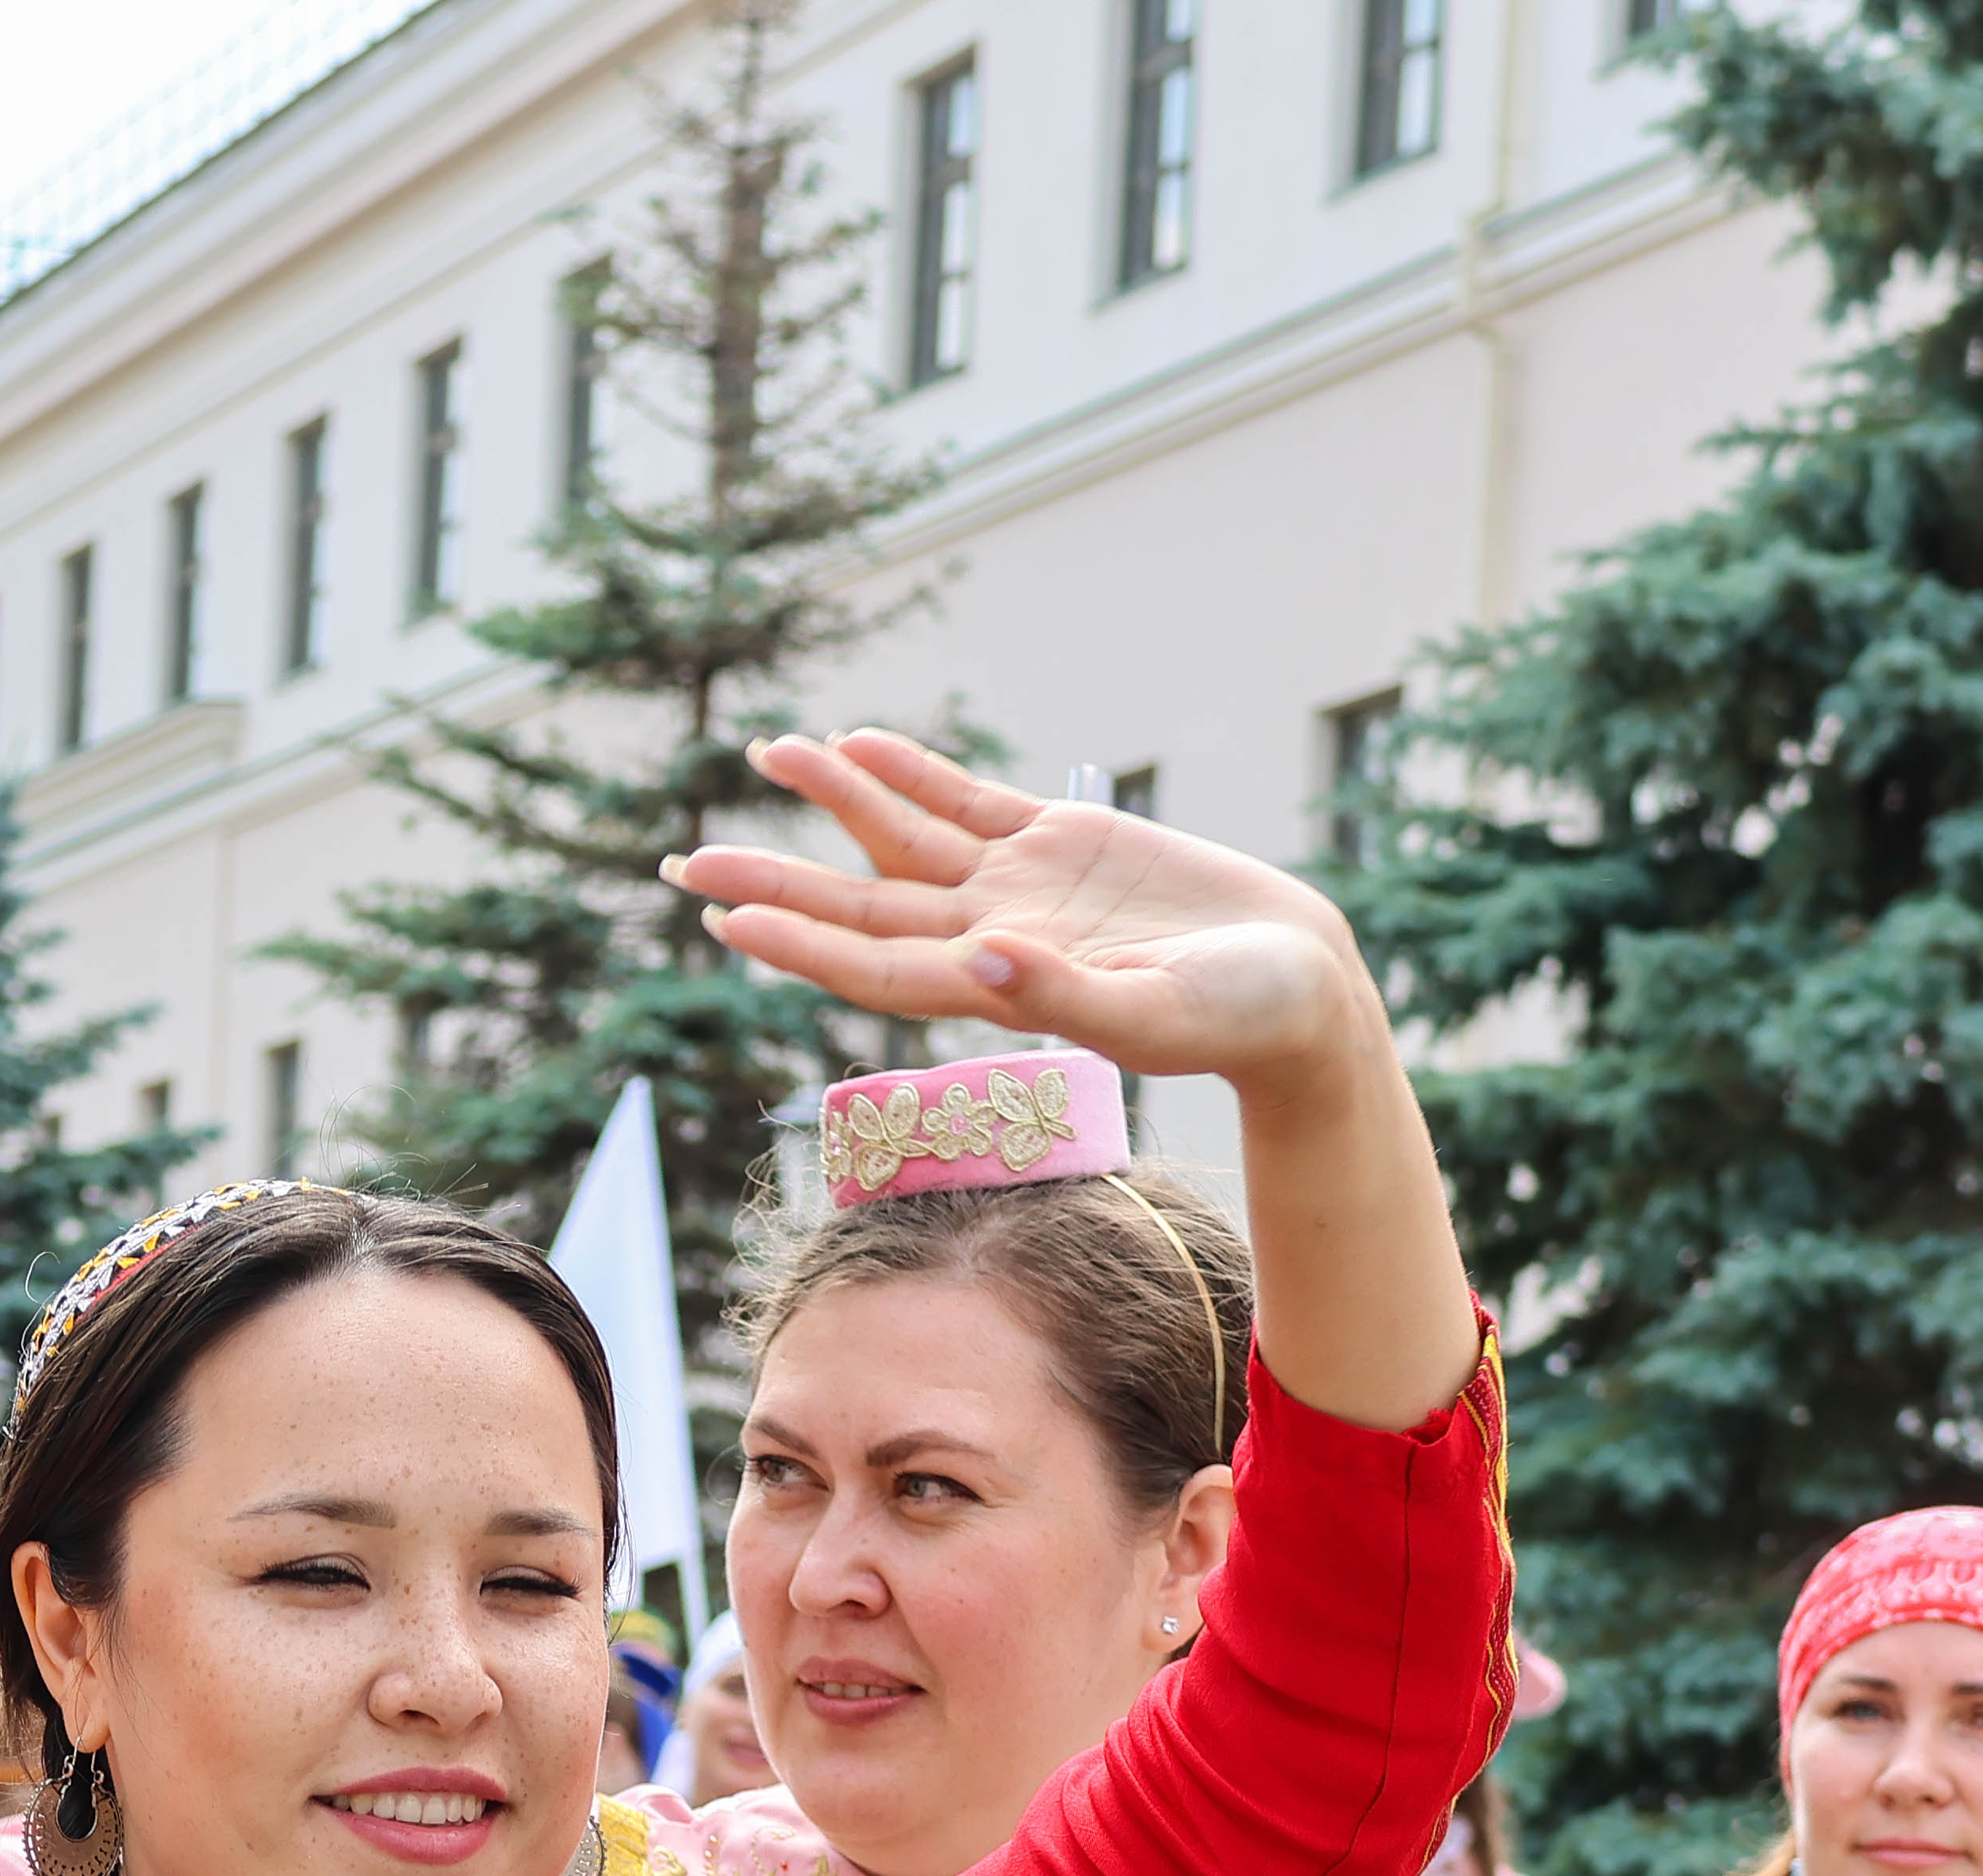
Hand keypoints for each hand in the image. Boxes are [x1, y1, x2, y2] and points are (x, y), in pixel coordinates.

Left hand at [668, 730, 1379, 1093]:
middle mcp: (990, 938)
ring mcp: (1020, 888)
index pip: (873, 966)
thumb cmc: (1239, 1020)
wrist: (1299, 985)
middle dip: (777, 879)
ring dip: (836, 803)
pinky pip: (965, 800)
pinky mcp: (1061, 843)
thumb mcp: (1156, 1015)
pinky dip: (911, 773)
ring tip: (767, 754)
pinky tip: (856, 747)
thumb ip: (1067, 993)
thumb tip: (982, 959)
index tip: (729, 917)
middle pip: (861, 905)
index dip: (800, 942)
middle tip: (684, 859)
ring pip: (904, 840)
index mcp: (998, 989)